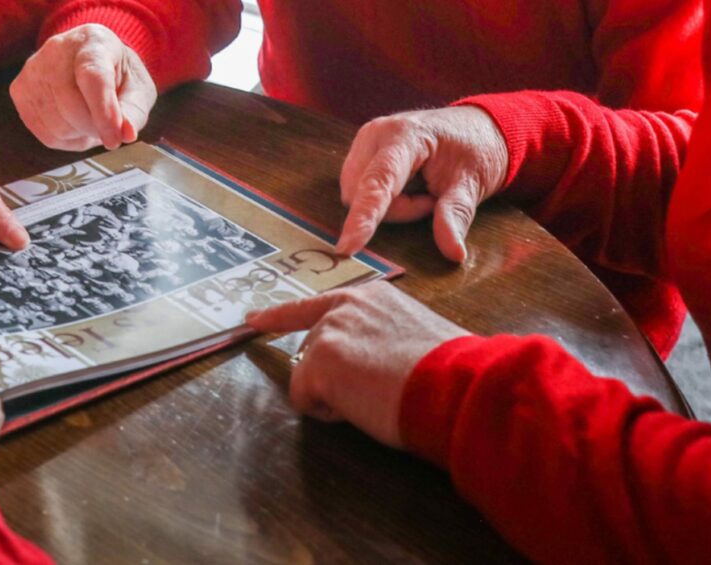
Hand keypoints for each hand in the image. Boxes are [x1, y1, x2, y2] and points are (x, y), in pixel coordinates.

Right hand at [9, 24, 156, 151]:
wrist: (89, 60)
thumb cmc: (117, 76)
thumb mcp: (138, 89)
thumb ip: (133, 111)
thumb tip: (125, 134)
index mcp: (94, 41)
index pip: (93, 77)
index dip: (104, 112)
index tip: (115, 139)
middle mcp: (57, 49)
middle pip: (71, 104)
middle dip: (94, 127)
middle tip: (109, 129)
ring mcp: (33, 69)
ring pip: (56, 124)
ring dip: (80, 134)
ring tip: (92, 120)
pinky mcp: (19, 90)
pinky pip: (44, 133)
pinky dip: (65, 139)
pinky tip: (74, 123)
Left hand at [245, 285, 468, 446]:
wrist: (457, 387)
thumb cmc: (448, 373)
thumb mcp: (412, 336)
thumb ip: (379, 337)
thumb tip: (367, 361)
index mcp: (370, 297)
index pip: (315, 305)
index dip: (280, 316)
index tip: (253, 319)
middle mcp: (343, 307)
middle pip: (312, 351)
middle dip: (332, 377)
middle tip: (376, 390)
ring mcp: (328, 333)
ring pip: (309, 376)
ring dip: (336, 395)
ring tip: (378, 396)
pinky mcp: (319, 363)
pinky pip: (304, 399)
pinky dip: (327, 413)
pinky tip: (362, 407)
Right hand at [335, 106, 509, 261]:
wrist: (476, 127)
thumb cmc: (476, 150)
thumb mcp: (472, 184)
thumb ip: (456, 216)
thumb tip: (454, 254)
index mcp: (405, 135)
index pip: (378, 182)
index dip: (363, 216)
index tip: (348, 247)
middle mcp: (376, 133)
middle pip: (361, 193)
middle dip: (394, 211)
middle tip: (431, 201)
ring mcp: (366, 140)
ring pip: (357, 194)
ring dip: (388, 207)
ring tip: (422, 193)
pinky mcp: (363, 151)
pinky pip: (359, 189)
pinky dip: (383, 200)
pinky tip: (408, 189)